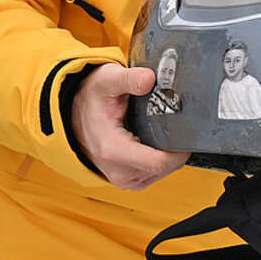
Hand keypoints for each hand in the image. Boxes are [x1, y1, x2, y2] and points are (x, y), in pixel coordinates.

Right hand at [72, 63, 189, 190]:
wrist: (73, 115)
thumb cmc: (91, 99)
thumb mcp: (107, 81)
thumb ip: (129, 79)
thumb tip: (149, 78)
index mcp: (113, 150)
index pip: (160, 163)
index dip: (180, 150)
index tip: (186, 131)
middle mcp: (118, 171)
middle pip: (167, 168)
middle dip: (177, 148)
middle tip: (175, 124)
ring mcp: (124, 179)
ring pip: (164, 173)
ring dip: (169, 154)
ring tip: (162, 131)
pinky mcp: (129, 180)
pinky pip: (156, 173)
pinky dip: (161, 159)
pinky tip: (156, 142)